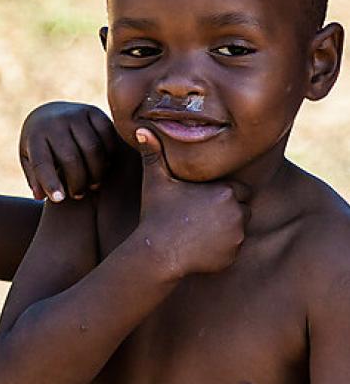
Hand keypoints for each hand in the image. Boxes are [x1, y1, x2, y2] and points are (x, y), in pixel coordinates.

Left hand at [19, 102, 116, 201]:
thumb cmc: (39, 144)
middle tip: (78, 194)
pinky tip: (105, 166)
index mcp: (35, 135)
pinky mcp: (93, 111)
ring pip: (93, 149)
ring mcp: (75, 114)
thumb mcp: (29, 158)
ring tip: (93, 185)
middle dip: (77, 182)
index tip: (59, 199)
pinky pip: (107, 136)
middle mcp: (55, 122)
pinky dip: (109, 154)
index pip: (42, 162)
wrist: (49, 112)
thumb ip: (34, 177)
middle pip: (71, 158)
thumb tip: (41, 196)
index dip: (51, 183)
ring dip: (96, 172)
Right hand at [135, 128, 249, 277]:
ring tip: (199, 231)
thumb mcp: (155, 181)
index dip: (223, 193)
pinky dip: (222, 248)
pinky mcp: (233, 255)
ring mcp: (237, 236)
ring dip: (227, 229)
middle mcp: (236, 212)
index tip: (203, 199)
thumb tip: (140, 129)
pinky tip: (199, 247)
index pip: (239, 190)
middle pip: (242, 209)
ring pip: (239, 229)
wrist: (157, 253)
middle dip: (228, 211)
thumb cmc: (156, 214)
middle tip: (201, 216)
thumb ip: (153, 153)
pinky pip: (234, 248)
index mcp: (224, 190)